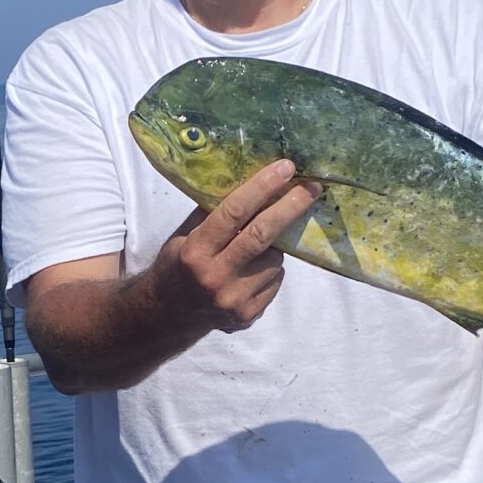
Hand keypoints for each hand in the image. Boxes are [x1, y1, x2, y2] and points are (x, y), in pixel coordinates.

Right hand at [144, 158, 323, 336]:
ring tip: (255, 250)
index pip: (233, 213)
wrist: (169, 315)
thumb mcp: (185, 235)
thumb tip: (251, 179)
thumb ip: (213, 212)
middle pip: (262, 235)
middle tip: (313, 187)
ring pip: (275, 259)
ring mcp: (233, 300)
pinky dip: (270, 270)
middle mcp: (214, 277)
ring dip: (274, 247)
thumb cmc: (179, 265)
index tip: (286, 168)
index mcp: (195, 251)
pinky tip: (252, 272)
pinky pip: (275, 281)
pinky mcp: (248, 315)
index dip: (262, 187)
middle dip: (291, 207)